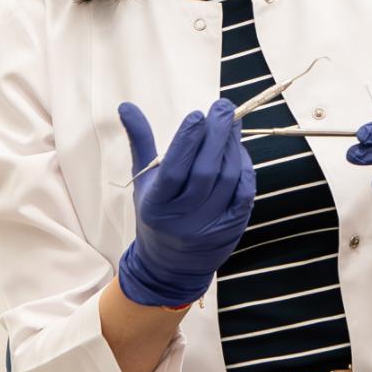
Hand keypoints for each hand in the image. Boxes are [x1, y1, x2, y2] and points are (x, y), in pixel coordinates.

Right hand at [114, 99, 255, 307]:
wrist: (171, 266)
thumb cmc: (156, 214)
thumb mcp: (143, 182)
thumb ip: (140, 142)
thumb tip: (126, 106)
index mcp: (156, 206)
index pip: (174, 171)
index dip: (187, 142)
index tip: (197, 115)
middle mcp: (183, 219)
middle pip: (206, 172)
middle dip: (217, 136)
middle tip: (223, 107)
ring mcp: (210, 226)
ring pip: (228, 180)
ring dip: (233, 148)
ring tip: (231, 123)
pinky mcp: (232, 229)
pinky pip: (244, 194)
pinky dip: (245, 169)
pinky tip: (240, 151)